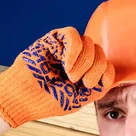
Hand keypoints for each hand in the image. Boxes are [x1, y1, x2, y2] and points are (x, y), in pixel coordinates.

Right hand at [0, 27, 114, 127]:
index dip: (104, 74)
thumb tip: (111, 73)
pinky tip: (66, 64)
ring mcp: (67, 48)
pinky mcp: (54, 40)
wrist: (24, 98)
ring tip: (69, 75)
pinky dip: (74, 51)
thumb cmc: (49, 101)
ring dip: (83, 62)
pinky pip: (73, 34)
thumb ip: (98, 87)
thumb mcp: (80, 99)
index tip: (89, 87)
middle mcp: (79, 59)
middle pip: (101, 53)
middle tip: (78, 82)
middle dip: (94, 70)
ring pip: (89, 43)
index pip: (108, 66)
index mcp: (87, 74)